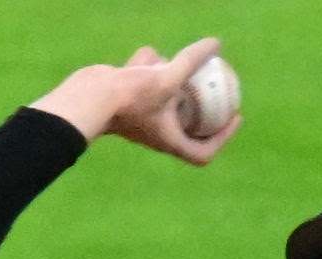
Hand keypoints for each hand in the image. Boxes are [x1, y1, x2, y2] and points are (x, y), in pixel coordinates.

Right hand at [29, 38, 241, 165]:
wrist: (87, 97)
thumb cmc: (128, 98)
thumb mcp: (167, 78)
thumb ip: (191, 61)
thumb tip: (216, 44)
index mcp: (168, 140)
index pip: (202, 152)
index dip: (222, 139)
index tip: (234, 118)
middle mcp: (155, 131)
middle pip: (185, 126)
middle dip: (200, 108)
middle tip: (215, 89)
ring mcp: (139, 115)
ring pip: (161, 100)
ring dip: (171, 83)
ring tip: (178, 65)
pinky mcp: (124, 100)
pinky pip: (141, 85)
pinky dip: (146, 70)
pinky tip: (149, 55)